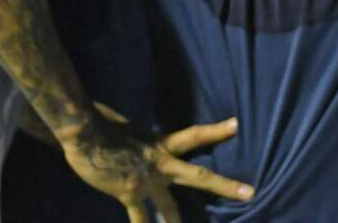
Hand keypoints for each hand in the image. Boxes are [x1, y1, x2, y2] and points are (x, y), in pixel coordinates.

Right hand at [56, 103, 253, 222]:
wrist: (87, 135)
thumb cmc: (106, 124)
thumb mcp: (132, 127)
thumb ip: (141, 137)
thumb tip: (138, 132)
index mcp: (163, 144)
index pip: (196, 135)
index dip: (217, 130)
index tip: (238, 124)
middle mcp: (161, 163)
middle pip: (199, 177)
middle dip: (225, 186)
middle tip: (251, 193)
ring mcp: (147, 181)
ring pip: (171, 206)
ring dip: (179, 222)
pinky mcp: (129, 194)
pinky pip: (140, 217)